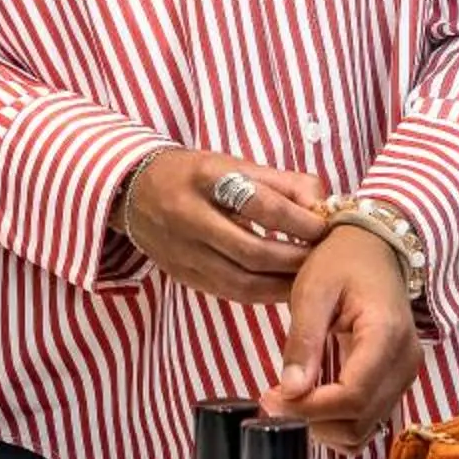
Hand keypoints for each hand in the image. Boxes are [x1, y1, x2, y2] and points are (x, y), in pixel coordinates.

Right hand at [120, 151, 330, 306]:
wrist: (135, 189)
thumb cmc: (198, 174)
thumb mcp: (236, 164)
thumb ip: (283, 183)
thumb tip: (322, 207)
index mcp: (207, 179)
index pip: (260, 204)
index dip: (299, 219)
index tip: (324, 226)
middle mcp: (190, 217)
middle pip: (251, 251)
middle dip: (294, 259)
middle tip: (323, 258)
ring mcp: (183, 251)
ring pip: (240, 281)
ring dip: (281, 284)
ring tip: (310, 278)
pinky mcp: (183, 275)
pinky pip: (229, 293)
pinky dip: (262, 294)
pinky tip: (284, 289)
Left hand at [262, 228, 422, 450]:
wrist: (375, 246)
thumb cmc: (342, 261)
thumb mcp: (312, 290)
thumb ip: (302, 341)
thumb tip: (289, 392)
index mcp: (386, 336)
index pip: (352, 396)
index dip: (309, 409)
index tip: (271, 400)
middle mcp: (405, 362)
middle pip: (359, 420)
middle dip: (312, 420)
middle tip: (273, 399)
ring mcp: (405, 375)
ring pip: (364, 429)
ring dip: (324, 426)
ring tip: (290, 398)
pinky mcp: (396, 382)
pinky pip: (369, 420)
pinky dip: (338, 422)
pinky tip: (314, 399)